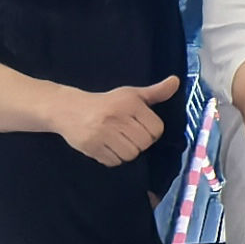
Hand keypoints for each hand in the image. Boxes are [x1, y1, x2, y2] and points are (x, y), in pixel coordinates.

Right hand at [57, 75, 179, 166]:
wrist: (69, 109)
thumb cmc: (106, 103)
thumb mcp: (131, 94)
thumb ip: (156, 92)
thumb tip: (176, 81)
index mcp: (129, 103)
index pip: (156, 129)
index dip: (152, 131)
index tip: (141, 127)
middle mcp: (116, 117)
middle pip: (144, 144)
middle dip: (139, 142)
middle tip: (127, 134)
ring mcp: (102, 133)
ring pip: (130, 155)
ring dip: (126, 151)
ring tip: (117, 140)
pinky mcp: (91, 146)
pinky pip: (114, 162)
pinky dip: (113, 158)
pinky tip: (106, 146)